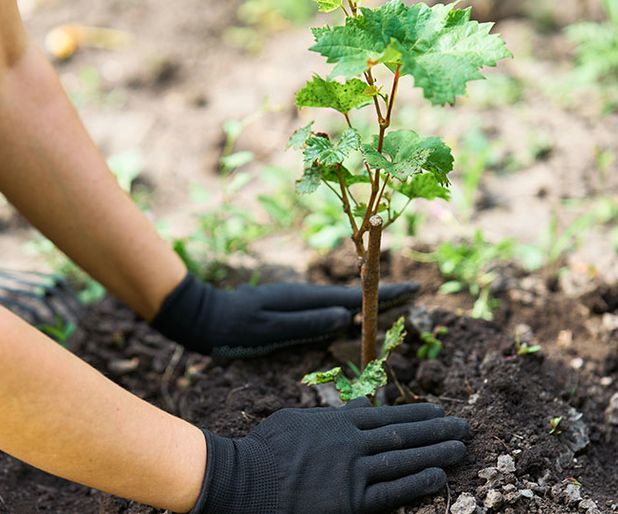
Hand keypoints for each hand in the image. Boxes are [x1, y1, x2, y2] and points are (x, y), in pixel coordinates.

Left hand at [150, 273, 419, 357]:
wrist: (202, 317)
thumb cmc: (233, 326)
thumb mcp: (270, 326)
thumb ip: (307, 322)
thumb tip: (345, 316)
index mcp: (304, 298)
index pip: (353, 297)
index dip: (384, 294)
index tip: (413, 289)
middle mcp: (304, 296)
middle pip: (353, 295)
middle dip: (383, 293)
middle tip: (415, 293)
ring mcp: (297, 301)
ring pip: (341, 301)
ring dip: (368, 302)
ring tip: (394, 302)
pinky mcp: (289, 310)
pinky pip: (327, 309)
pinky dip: (348, 310)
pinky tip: (352, 315)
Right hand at [190, 399, 467, 513]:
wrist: (244, 481)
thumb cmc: (265, 451)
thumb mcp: (298, 421)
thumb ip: (333, 416)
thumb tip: (362, 404)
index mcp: (338, 423)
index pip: (387, 416)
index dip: (417, 414)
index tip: (440, 410)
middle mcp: (351, 443)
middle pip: (403, 435)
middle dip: (437, 430)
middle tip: (464, 426)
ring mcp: (353, 472)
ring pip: (403, 460)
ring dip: (436, 453)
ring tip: (460, 448)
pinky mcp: (350, 501)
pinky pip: (392, 492)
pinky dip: (417, 483)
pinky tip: (438, 476)